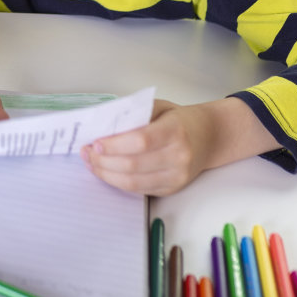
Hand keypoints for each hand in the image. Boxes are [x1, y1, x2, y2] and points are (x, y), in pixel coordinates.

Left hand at [80, 96, 276, 195]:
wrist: (211, 137)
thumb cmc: (180, 119)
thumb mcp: (159, 107)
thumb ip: (134, 114)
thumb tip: (102, 126)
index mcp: (175, 131)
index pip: (140, 141)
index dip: (114, 145)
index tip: (94, 143)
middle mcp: (179, 156)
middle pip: (133, 165)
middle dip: (103, 162)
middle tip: (86, 153)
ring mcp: (177, 176)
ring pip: (133, 182)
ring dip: (106, 175)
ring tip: (91, 164)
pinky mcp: (172, 189)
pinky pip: (139, 190)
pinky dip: (118, 182)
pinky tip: (107, 172)